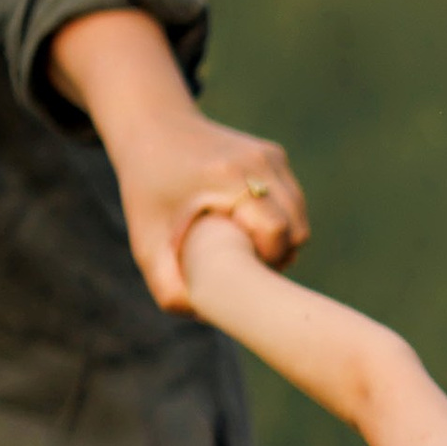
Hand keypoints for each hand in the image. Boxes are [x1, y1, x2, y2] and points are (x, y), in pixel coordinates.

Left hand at [125, 104, 305, 309]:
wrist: (153, 130)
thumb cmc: (148, 193)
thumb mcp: (147, 243)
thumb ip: (169, 288)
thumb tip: (206, 314)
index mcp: (228, 179)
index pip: (278, 234)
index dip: (269, 262)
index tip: (244, 271)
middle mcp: (257, 161)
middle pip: (297, 228)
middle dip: (279, 255)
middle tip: (246, 266)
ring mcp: (269, 155)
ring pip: (299, 215)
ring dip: (282, 238)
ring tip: (249, 249)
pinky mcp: (274, 153)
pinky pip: (292, 199)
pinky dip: (279, 218)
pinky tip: (249, 224)